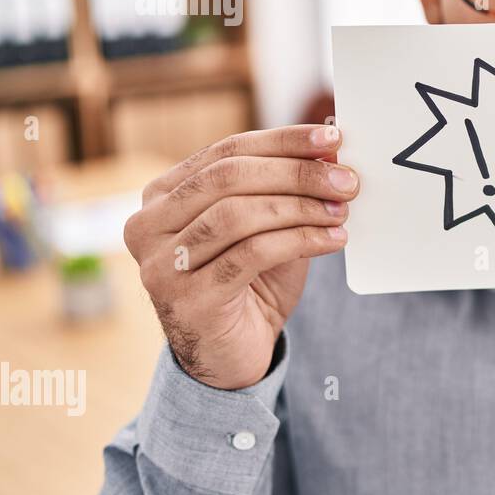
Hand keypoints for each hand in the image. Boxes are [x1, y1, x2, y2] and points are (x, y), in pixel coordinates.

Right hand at [123, 125, 358, 389]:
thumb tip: (328, 146)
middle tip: (347, 180)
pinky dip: (300, 240)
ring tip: (341, 212)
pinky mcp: (186, 299)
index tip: (333, 138)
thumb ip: (285, 187)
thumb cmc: (250, 283)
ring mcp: (161, 264)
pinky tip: (333, 239)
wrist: (231, 357)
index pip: (226, 151)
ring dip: (301, 208)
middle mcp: (148, 225)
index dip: (283, 141)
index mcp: (163, 195)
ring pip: (238, 214)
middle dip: (297, 173)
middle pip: (230, 177)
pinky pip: (251, 254)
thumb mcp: (267, 226)